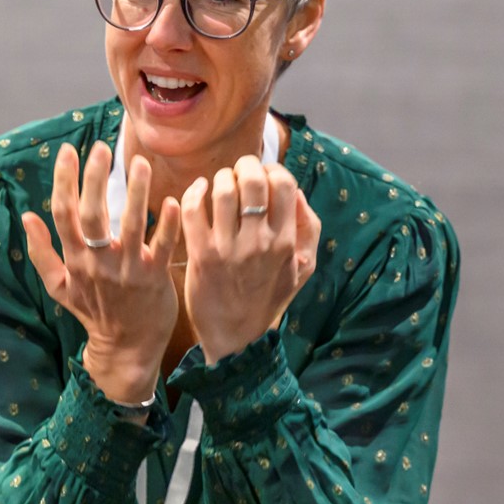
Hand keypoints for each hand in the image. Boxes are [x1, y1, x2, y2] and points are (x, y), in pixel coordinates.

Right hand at [23, 142, 181, 407]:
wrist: (125, 349)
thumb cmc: (94, 313)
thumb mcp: (59, 287)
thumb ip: (42, 252)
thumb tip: (26, 217)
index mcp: (75, 260)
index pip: (63, 214)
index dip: (63, 181)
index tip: (67, 151)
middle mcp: (98, 262)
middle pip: (92, 214)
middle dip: (94, 179)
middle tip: (101, 148)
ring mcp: (127, 270)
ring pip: (129, 225)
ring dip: (135, 193)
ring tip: (139, 164)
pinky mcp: (154, 278)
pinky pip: (162, 247)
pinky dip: (167, 225)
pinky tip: (174, 201)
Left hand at [180, 156, 320, 364]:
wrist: (236, 337)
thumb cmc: (268, 297)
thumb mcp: (303, 268)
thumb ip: (308, 228)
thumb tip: (296, 192)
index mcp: (286, 242)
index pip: (284, 183)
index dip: (272, 169)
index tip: (264, 175)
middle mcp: (260, 243)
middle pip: (253, 179)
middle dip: (244, 165)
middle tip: (239, 173)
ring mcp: (229, 249)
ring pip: (222, 190)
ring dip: (220, 179)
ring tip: (219, 185)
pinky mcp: (201, 255)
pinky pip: (194, 209)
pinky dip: (194, 191)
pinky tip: (198, 192)